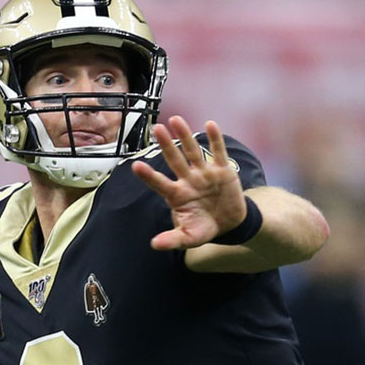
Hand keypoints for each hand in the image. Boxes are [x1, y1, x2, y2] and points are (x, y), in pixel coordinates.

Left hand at [131, 116, 246, 250]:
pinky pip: (218, 152)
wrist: (229, 224)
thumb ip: (173, 239)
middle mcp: (188, 180)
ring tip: (176, 120)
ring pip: (193, 151)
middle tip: (156, 128)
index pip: (159, 183)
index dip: (148, 175)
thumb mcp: (189, 237)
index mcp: (177, 195)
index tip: (136, 166)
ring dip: (185, 136)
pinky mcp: (222, 170)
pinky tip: (210, 124)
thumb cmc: (204, 228)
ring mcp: (204, 173)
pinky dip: (215, 139)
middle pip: (175, 160)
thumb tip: (155, 245)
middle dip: (166, 145)